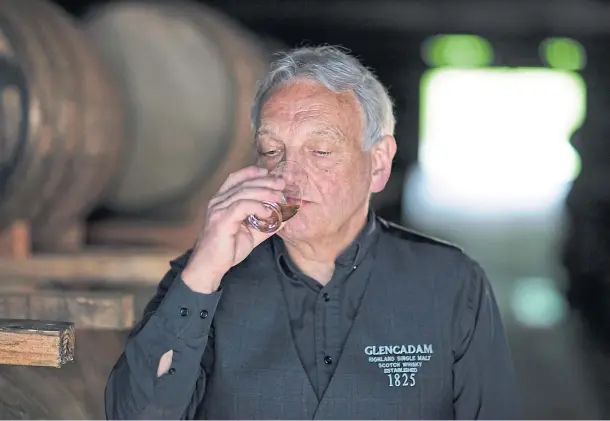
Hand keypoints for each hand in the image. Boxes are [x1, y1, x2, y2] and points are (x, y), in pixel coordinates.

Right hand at [182, 166, 283, 292]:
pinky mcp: (222, 219)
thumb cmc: (227, 249)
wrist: (210, 266)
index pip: (236, 179)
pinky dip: (258, 207)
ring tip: (279, 198)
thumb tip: (285, 218)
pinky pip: (242, 206)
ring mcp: (218, 209)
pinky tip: (269, 213)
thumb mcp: (251, 233)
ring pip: (244, 192)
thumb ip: (267, 224)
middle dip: (265, 181)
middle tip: (282, 183)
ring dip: (265, 193)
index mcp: (222, 201)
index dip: (252, 173)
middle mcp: (218, 201)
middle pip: (244, 183)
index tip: (269, 173)